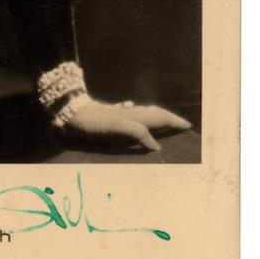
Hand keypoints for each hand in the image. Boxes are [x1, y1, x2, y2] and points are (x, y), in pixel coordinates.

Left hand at [64, 100, 191, 150]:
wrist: (73, 113)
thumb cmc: (94, 121)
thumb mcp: (117, 126)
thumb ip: (137, 132)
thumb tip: (157, 146)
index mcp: (134, 117)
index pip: (159, 118)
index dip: (173, 121)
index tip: (187, 126)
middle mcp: (130, 113)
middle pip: (154, 113)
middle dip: (168, 117)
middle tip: (181, 123)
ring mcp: (121, 113)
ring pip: (144, 112)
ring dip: (157, 115)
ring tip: (166, 119)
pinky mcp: (112, 114)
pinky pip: (132, 113)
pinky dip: (140, 115)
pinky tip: (135, 112)